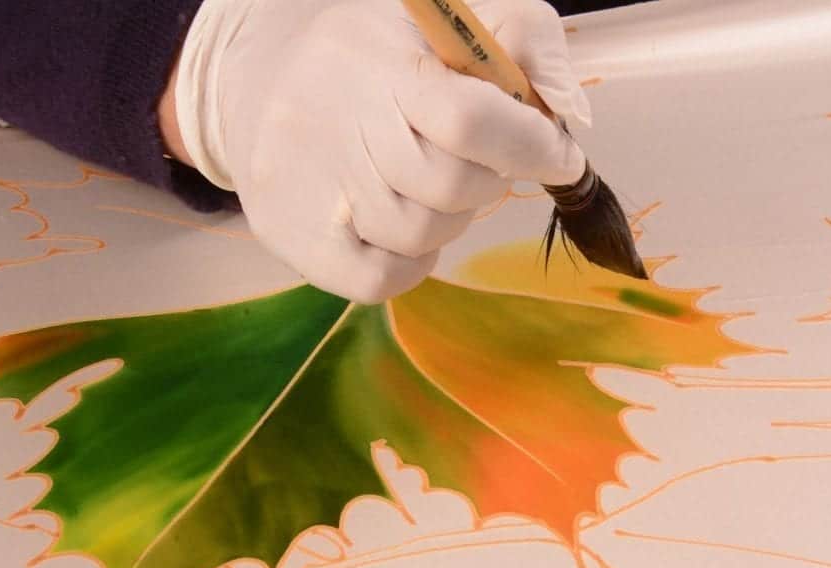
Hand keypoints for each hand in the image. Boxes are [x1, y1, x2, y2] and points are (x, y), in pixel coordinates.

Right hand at [170, 0, 590, 302]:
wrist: (263, 83)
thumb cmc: (375, 54)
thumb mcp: (445, 18)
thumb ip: (521, 36)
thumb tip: (568, 114)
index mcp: (378, 62)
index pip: (469, 119)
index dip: (530, 146)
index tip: (559, 156)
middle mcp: (335, 125)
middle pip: (451, 185)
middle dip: (490, 179)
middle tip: (484, 163)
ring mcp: (309, 189)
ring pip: (420, 235)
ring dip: (451, 219)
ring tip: (435, 186)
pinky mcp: (293, 237)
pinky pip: (379, 279)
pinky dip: (413, 263)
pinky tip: (410, 229)